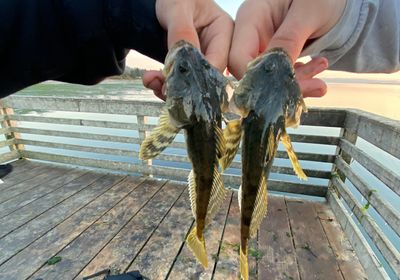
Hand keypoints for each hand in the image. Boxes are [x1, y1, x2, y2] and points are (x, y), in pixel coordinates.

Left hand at [143, 0, 233, 99]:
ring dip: (171, 87)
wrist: (157, 2)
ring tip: (151, 82)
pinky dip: (165, 84)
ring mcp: (203, 59)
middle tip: (162, 88)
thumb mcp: (179, 8)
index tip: (176, 82)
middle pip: (206, 76)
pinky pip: (181, 81)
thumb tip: (185, 62)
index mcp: (224, 31)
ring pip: (192, 83)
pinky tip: (151, 80)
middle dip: (184, 85)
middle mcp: (217, 48)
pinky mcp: (189, 67)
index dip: (199, 75)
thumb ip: (182, 33)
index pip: (218, 61)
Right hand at [229, 0, 346, 97]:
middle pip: (250, 73)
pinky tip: (317, 68)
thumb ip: (290, 39)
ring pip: (266, 79)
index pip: (238, 58)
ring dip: (295, 84)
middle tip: (315, 85)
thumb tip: (275, 70)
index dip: (258, 78)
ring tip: (321, 75)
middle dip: (281, 85)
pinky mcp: (271, 57)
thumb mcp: (309, 12)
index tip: (290, 85)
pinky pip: (278, 77)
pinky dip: (298, 80)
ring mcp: (259, 46)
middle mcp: (249, 34)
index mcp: (250, 17)